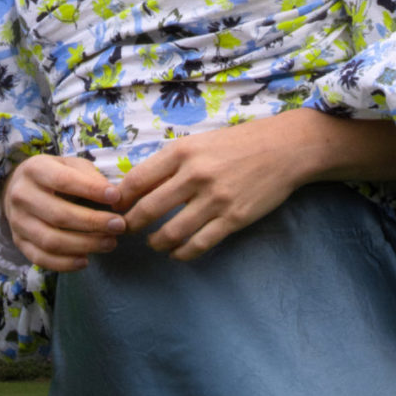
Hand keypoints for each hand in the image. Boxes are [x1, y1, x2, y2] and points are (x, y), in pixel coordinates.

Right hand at [1, 154, 126, 272]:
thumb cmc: (53, 175)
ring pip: (51, 241)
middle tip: (119, 225)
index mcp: (34, 169)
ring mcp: (17, 221)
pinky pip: (41, 259)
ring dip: (84, 245)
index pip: (63, 180)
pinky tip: (86, 260)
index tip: (116, 196)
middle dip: (93, 222)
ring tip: (110, 243)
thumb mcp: (70, 165)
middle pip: (59, 215)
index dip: (91, 190)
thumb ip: (89, 176)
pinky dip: (65, 263)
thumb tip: (112, 195)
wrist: (17, 188)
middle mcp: (21, 195)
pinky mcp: (19, 242)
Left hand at [116, 110, 395, 261]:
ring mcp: (214, 199)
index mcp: (181, 151)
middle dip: (131, 225)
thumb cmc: (236, 143)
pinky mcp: (233, 219)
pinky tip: (177, 253)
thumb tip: (135, 184)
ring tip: (153, 243)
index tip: (112, 208)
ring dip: (156, 243)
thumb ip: (169, 161)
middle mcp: (194, 175)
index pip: (136, 180)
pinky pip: (198, 245)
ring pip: (171, 233)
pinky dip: (181, 253)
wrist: (282, 149)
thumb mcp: (198, 141)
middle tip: (124, 231)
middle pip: (147, 210)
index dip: (119, 199)